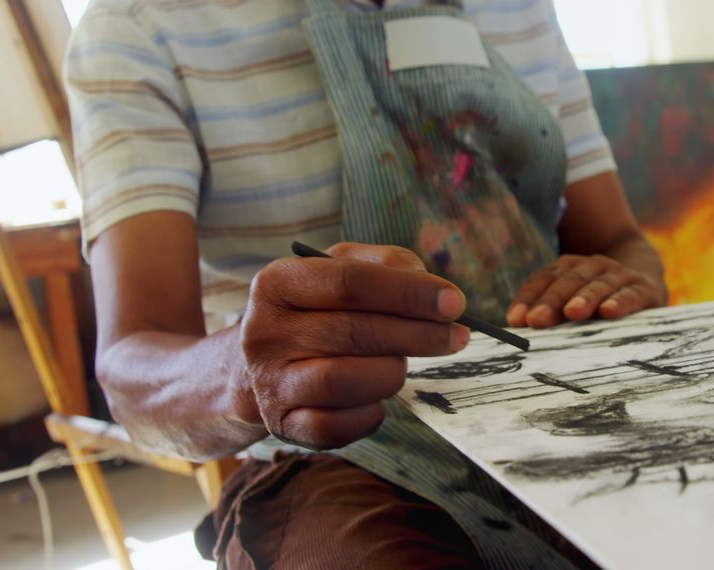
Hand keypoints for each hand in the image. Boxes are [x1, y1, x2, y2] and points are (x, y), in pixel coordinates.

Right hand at [239, 244, 468, 449]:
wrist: (256, 364)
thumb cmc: (316, 309)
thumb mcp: (341, 269)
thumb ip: (387, 265)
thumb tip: (431, 289)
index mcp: (277, 283)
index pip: (351, 283)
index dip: (409, 293)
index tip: (455, 303)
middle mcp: (264, 332)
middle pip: (355, 332)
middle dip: (418, 335)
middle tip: (457, 336)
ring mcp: (270, 382)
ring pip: (347, 381)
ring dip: (391, 372)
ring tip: (401, 363)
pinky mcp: (283, 424)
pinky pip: (339, 425)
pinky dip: (370, 412)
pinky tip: (377, 396)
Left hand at [506, 254, 664, 328]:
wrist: (645, 281)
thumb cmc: (598, 300)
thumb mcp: (573, 302)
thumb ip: (550, 314)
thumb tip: (518, 332)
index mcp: (570, 267)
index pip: (544, 279)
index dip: (528, 298)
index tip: (515, 319)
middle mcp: (593, 266)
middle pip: (569, 280)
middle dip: (551, 300)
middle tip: (537, 320)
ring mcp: (619, 275)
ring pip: (598, 284)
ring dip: (584, 297)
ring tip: (571, 312)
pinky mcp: (644, 289)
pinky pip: (630, 294)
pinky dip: (620, 302)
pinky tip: (608, 311)